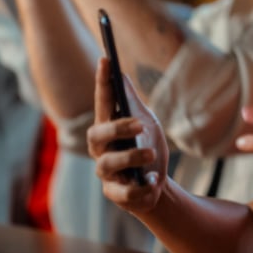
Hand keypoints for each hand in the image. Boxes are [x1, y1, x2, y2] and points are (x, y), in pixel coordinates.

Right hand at [88, 57, 168, 213]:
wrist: (155, 185)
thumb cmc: (146, 147)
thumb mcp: (145, 122)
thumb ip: (132, 102)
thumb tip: (121, 74)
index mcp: (107, 127)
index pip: (102, 101)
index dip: (102, 80)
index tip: (106, 58)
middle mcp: (101, 149)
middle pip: (97, 135)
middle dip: (117, 128)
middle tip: (141, 125)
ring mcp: (106, 172)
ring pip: (108, 164)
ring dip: (131, 157)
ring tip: (151, 155)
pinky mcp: (115, 194)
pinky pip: (123, 193)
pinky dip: (139, 188)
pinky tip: (151, 181)